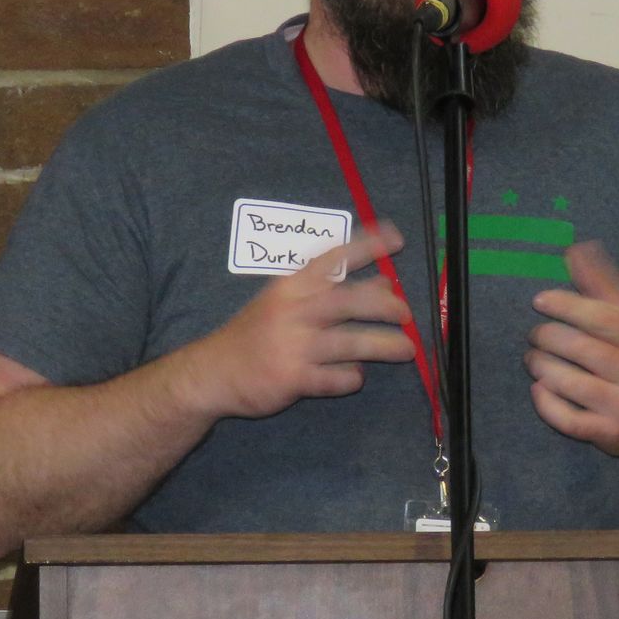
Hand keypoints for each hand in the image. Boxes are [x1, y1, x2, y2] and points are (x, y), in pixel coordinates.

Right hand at [205, 225, 416, 417]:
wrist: (212, 372)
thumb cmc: (256, 333)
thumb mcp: (287, 303)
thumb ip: (330, 292)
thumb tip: (384, 283)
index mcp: (292, 286)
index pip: (333, 258)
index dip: (367, 246)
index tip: (396, 239)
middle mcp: (293, 310)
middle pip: (349, 301)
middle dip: (385, 305)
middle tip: (407, 314)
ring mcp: (293, 345)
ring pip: (351, 343)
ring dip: (384, 345)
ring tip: (406, 349)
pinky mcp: (292, 378)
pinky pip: (335, 379)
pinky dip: (350, 378)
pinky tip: (355, 376)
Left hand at [525, 241, 618, 461]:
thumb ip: (605, 287)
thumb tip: (576, 250)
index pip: (603, 318)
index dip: (567, 306)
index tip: (540, 301)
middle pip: (582, 349)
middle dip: (548, 337)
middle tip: (534, 334)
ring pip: (570, 383)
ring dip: (541, 367)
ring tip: (533, 359)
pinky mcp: (610, 434)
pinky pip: (568, 419)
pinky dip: (546, 403)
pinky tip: (539, 389)